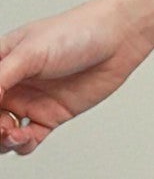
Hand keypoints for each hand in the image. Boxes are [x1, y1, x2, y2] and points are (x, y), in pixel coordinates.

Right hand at [0, 0, 153, 157]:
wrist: (117, 39)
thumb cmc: (75, 33)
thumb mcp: (30, 52)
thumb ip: (1, 77)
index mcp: (1, 62)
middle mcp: (13, 84)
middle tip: (2, 126)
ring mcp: (31, 101)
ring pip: (3, 132)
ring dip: (2, 140)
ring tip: (12, 134)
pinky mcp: (52, 115)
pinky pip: (29, 139)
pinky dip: (22, 145)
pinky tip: (26, 138)